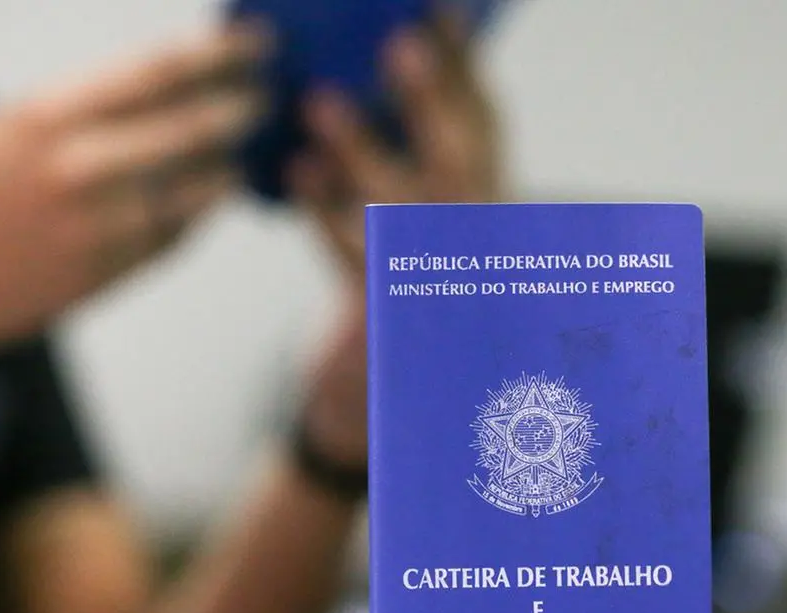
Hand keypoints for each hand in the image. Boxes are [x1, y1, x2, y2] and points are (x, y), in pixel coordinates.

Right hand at [0, 23, 269, 349]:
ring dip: (224, 175)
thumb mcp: (9, 128)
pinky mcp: (102, 275)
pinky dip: (192, 222)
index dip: (220, 55)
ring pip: (196, 193)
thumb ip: (85, 114)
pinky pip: (172, 241)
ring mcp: (96, 225)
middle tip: (263, 104)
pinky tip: (198, 210)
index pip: (159, 71)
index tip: (258, 46)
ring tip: (233, 166)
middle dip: (240, 112)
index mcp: (51, 113)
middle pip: (193, 128)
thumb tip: (160, 97)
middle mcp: (80, 165)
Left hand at [289, 10, 502, 466]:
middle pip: (460, 161)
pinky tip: (298, 174)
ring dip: (364, 154)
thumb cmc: (400, 289)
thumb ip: (406, 153)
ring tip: (319, 104)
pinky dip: (324, 214)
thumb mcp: (416, 219)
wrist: (387, 399)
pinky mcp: (390, 320)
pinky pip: (355, 262)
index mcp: (489, 202)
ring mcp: (439, 285)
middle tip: (397, 43)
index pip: (486, 124)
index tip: (445, 6)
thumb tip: (364, 67)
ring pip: (405, 212)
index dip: (466, 65)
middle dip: (429, 101)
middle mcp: (477, 241)